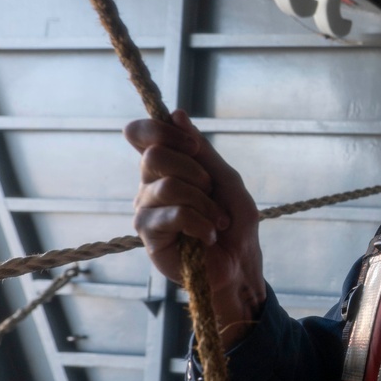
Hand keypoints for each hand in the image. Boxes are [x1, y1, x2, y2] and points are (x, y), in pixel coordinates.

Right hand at [124, 110, 265, 333]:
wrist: (240, 265)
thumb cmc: (235, 225)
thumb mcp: (226, 180)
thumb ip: (202, 150)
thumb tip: (177, 114)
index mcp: (165, 169)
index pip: (140, 134)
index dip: (161, 131)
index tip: (193, 146)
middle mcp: (148, 186)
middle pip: (154, 156)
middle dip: (194, 172)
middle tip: (211, 192)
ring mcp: (145, 211)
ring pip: (168, 186)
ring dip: (205, 203)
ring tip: (217, 222)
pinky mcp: (148, 236)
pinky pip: (174, 214)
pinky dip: (201, 223)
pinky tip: (208, 237)